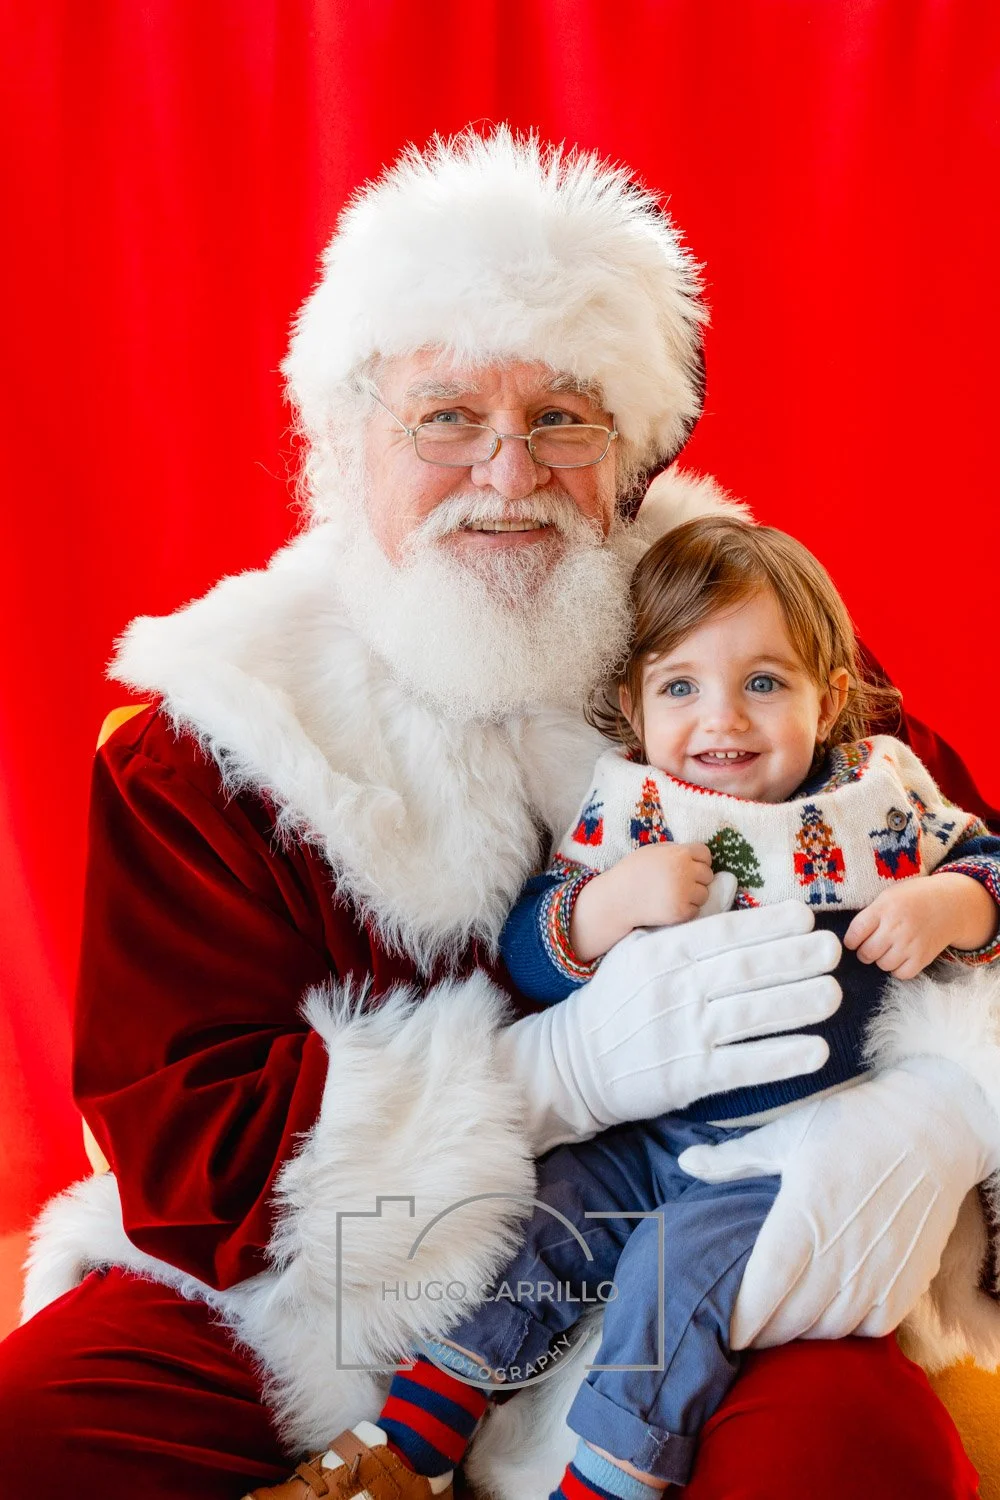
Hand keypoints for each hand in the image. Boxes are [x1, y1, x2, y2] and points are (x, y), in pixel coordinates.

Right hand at [496, 900, 841, 1153]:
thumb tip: (728, 883)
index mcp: (661, 952)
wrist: (574, 1061)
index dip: (766, 924)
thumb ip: (687, 920)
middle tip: (834, 949)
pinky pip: (742, 1065)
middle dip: (792, 958)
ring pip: (748, 1015)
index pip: (722, 933)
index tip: (806, 916)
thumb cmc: (615, 1000)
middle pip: (742, 970)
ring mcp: (681, 1033)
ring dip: (795, 1003)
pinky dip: (779, 1057)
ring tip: (834, 993)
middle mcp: (672, 989)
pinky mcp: (688, 1076)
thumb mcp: (639, 949)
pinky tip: (815, 1051)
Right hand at [621, 842, 715, 924]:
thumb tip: (693, 855)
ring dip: (694, 895)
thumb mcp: (652, 850)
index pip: (705, 854)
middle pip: (708, 875)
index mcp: (678, 854)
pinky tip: (671, 906)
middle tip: (680, 882)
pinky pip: (696, 910)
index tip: (689, 866)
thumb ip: (674, 850)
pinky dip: (687, 910)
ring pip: (704, 894)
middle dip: (696, 878)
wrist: (617, 899)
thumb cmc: (632, 871)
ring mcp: (684, 894)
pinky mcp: (681, 912)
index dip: (699, 860)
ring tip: (675, 895)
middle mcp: (685, 872)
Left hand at [678, 1058, 999, 1347]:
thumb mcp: (788, 1132)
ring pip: (827, 1328)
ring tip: (778, 1322)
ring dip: (798, 1332)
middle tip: (741, 1328)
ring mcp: (879, 1269)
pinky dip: (843, 1330)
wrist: (931, 1128)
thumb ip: (735, 1157)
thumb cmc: (852, 1125)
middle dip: (760, 1330)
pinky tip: (826, 1314)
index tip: (718, 1327)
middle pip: (790, 1317)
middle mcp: (843, 1249)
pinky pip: (868, 1329)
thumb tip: (685, 1162)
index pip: (764, 1287)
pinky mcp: (907, 1281)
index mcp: (805, 1212)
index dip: (739, 1318)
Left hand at [844, 874, 997, 979]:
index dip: (850, 940)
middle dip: (864, 952)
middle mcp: (896, 927)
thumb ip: (871, 913)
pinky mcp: (923, 958)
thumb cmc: (914, 898)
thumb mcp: (889, 896)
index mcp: (884, 908)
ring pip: (882, 965)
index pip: (856, 932)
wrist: (951, 904)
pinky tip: (900, 958)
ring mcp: (910, 944)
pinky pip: (901, 974)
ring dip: (881, 960)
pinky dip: (897, 969)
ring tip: (887, 950)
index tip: (853, 942)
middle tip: (870, 947)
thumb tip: (851, 937)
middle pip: (867, 952)